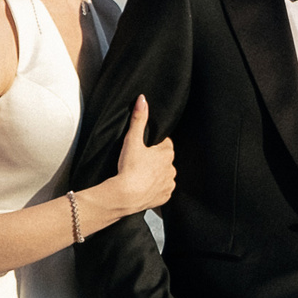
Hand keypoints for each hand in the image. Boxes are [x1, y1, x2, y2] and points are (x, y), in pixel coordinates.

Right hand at [98, 94, 176, 219]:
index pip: (165, 144)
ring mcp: (169, 183)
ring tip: (140, 175)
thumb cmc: (130, 168)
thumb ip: (138, 119)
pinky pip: (162, 190)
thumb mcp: (132, 140)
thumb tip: (142, 99)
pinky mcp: (165, 197)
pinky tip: (144, 187)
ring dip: (155, 175)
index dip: (153, 145)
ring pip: (164, 175)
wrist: (125, 195)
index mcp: (167, 153)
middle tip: (139, 162)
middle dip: (154, 160)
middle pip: (164, 160)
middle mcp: (172, 168)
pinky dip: (154, 189)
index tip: (143, 149)